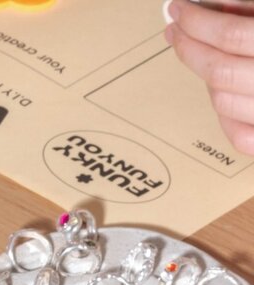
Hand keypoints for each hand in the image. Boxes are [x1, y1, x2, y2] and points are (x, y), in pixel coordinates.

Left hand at [166, 0, 253, 153]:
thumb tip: (216, 8)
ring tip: (202, 57)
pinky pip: (239, 136)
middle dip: (189, 48)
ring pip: (222, 102)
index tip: (178, 11)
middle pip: (219, 71)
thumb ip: (251, 14)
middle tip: (175, 32)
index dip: (198, 21)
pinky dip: (225, 115)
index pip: (231, 35)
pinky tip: (221, 92)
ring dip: (205, 79)